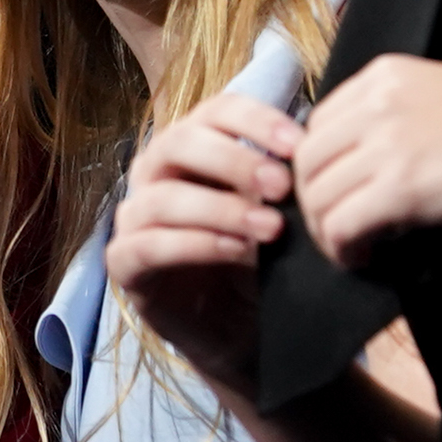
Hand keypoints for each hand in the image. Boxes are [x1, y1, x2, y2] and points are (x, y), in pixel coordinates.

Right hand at [106, 93, 304, 397]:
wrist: (242, 330)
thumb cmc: (259, 259)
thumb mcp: (276, 210)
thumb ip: (283, 177)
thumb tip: (316, 143)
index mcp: (192, 147)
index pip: (215, 111)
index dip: (256, 121)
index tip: (299, 146)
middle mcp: (154, 173)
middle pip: (179, 142)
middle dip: (235, 160)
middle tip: (282, 187)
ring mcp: (134, 217)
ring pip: (164, 197)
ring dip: (221, 209)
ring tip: (271, 229)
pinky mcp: (125, 263)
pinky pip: (149, 245)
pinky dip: (195, 245)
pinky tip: (237, 251)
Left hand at [291, 56, 441, 264]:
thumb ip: (397, 118)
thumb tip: (365, 166)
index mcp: (384, 76)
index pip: (317, 126)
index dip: (320, 170)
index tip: (339, 198)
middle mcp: (377, 102)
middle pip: (306, 163)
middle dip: (314, 205)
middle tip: (340, 234)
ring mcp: (387, 142)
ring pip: (316, 197)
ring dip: (327, 233)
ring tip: (354, 250)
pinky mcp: (403, 186)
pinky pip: (341, 225)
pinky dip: (344, 249)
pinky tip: (368, 258)